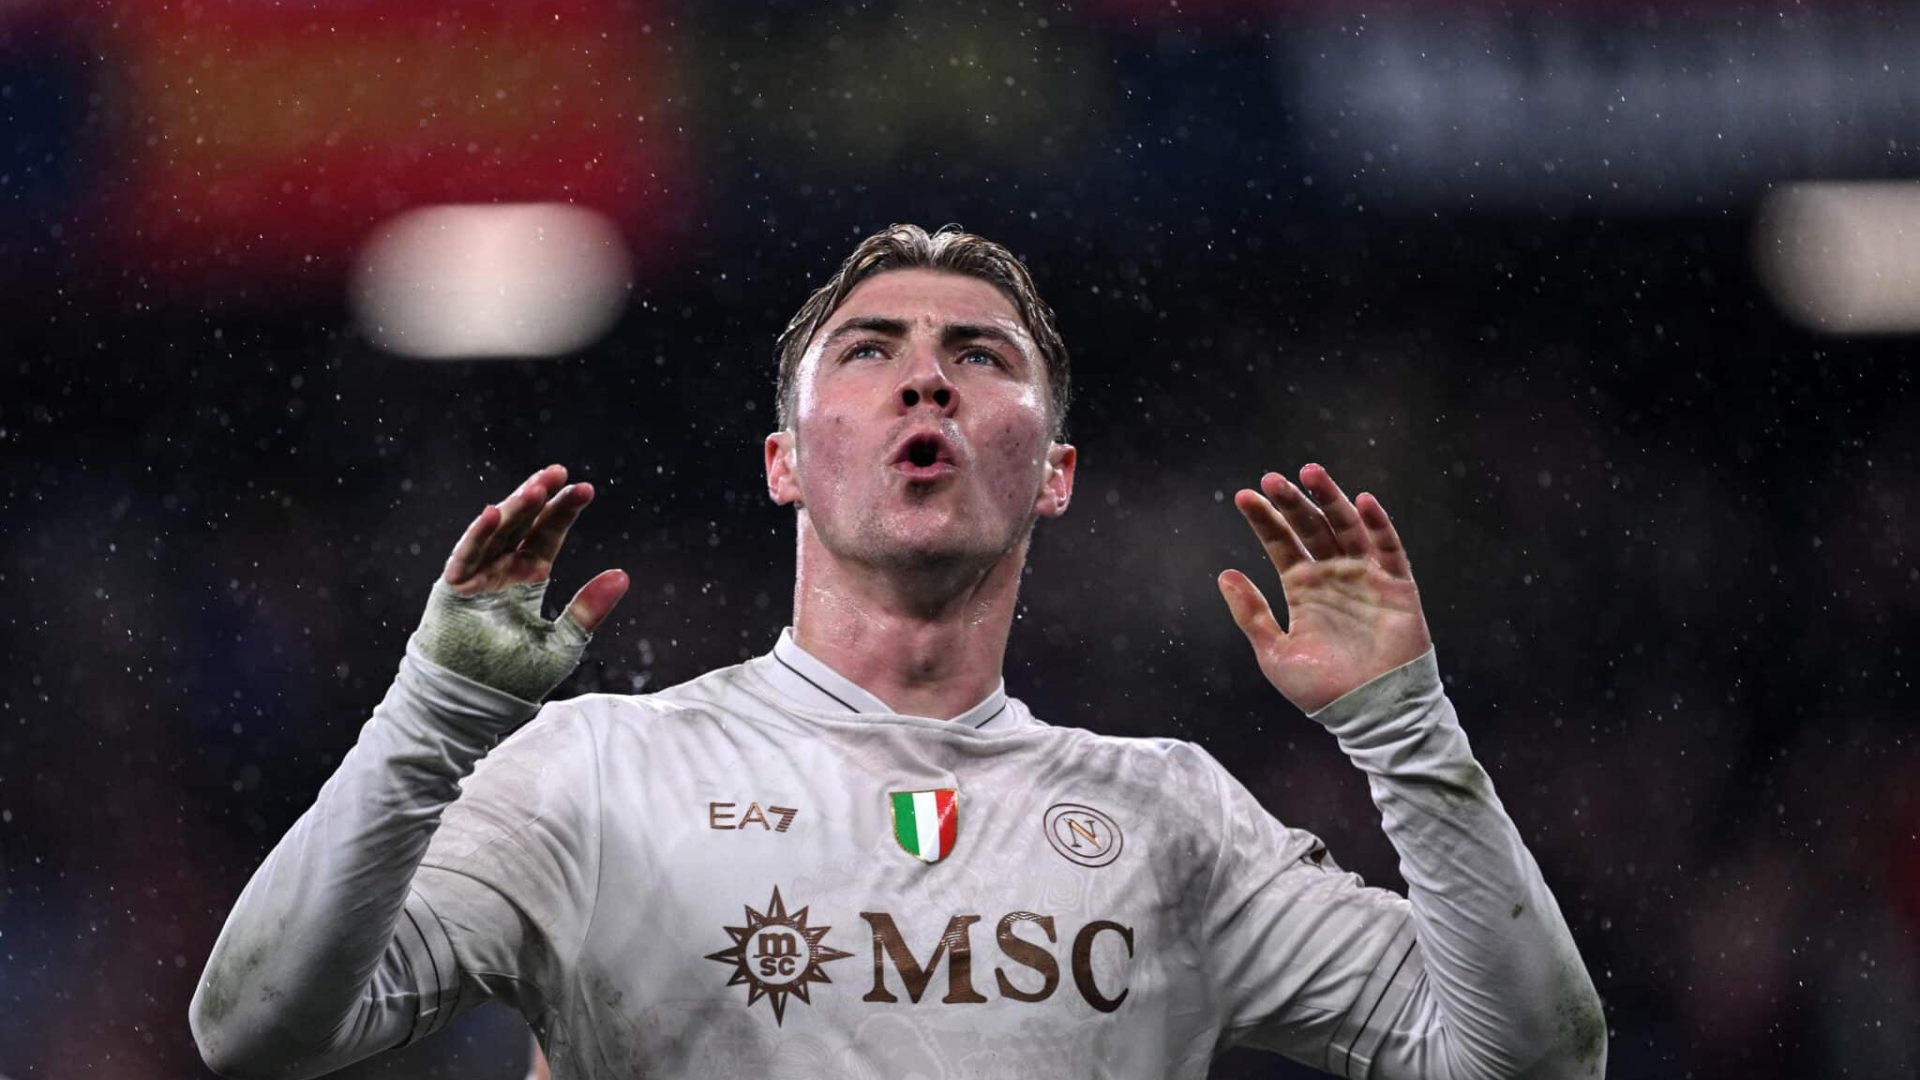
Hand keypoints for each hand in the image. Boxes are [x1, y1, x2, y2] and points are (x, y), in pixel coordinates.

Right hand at [412, 464, 629, 701]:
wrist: (471, 707)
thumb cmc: (512, 681)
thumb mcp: (562, 643)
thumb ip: (588, 610)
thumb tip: (623, 575)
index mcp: (527, 581)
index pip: (547, 537)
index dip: (564, 512)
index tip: (585, 489)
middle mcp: (500, 572)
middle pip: (522, 525)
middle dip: (540, 497)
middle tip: (560, 472)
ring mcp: (475, 578)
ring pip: (495, 532)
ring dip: (513, 508)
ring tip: (537, 485)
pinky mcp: (452, 590)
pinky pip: (464, 557)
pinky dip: (477, 536)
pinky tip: (492, 513)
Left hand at [1217, 464, 1431, 714]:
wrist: (1370, 714)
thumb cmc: (1322, 690)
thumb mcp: (1275, 653)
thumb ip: (1251, 614)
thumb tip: (1224, 575)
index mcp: (1303, 588)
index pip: (1281, 542)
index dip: (1265, 519)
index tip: (1244, 497)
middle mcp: (1332, 575)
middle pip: (1311, 527)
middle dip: (1293, 501)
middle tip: (1272, 479)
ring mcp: (1365, 577)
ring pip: (1347, 527)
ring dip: (1330, 499)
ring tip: (1310, 473)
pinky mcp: (1396, 586)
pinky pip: (1389, 548)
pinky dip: (1378, 523)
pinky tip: (1362, 501)